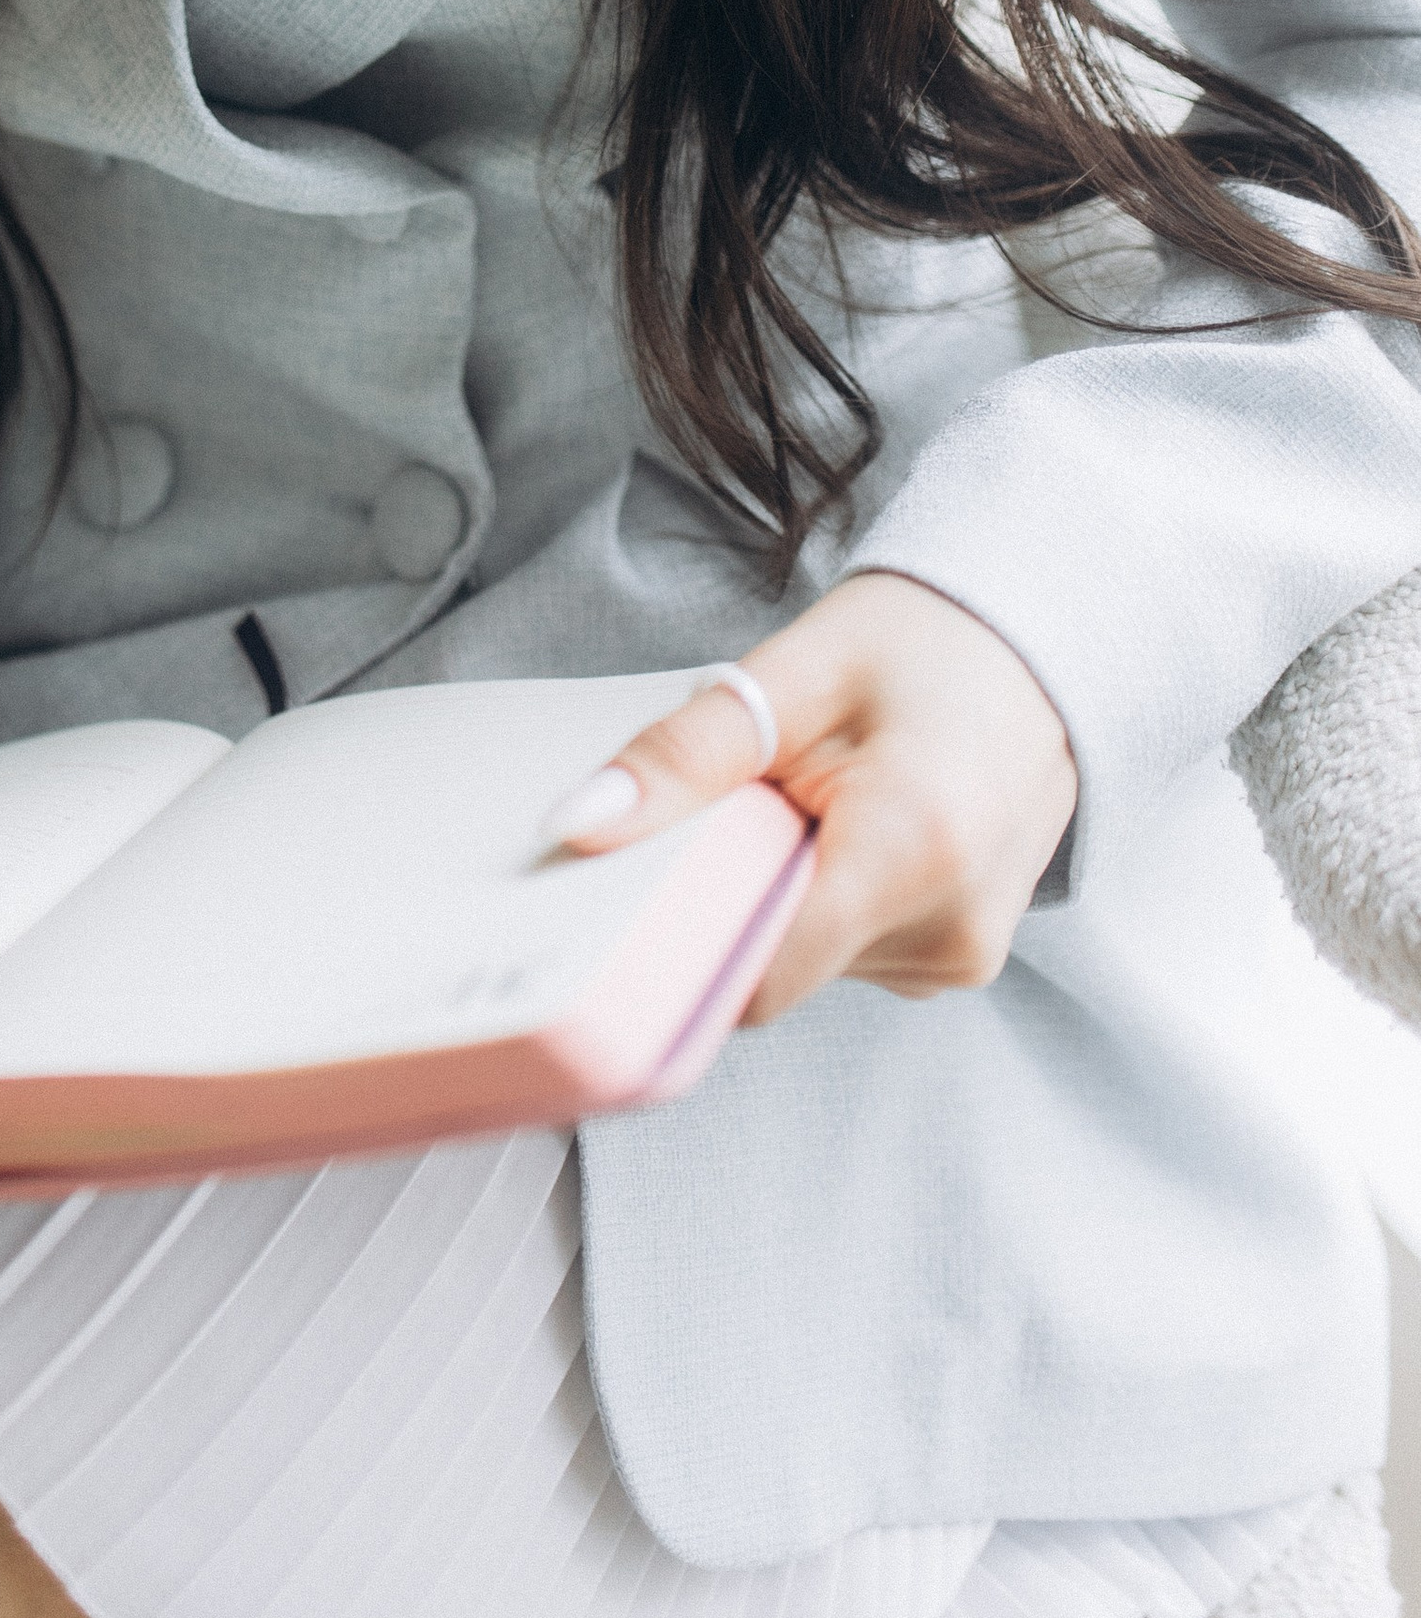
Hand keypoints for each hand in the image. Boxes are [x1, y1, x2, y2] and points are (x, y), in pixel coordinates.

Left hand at [548, 570, 1076, 1022]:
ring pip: (803, 963)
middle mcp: (951, 932)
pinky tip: (836, 824)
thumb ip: (684, 755)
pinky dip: (816, 898)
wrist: (1043, 638)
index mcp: (915, 852)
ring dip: (774, 893)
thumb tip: (574, 828)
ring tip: (802, 799)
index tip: (619, 894)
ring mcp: (961, 957)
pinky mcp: (958, 959)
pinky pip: (844, 952)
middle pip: (771, 970)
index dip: (675, 945)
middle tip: (729, 802)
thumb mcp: (793, 672)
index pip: (754, 979)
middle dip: (724, 897)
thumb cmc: (922, 640)